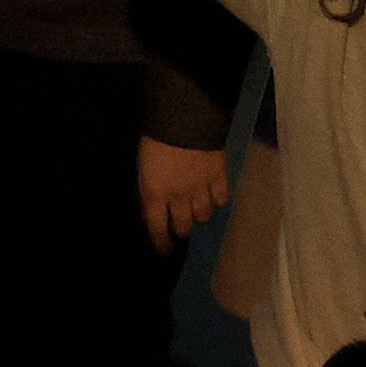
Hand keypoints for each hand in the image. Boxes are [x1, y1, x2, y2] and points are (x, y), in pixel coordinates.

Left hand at [138, 136, 229, 250]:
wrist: (183, 117)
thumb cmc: (156, 142)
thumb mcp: (143, 170)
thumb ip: (147, 193)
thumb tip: (149, 213)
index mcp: (156, 195)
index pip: (157, 229)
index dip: (162, 243)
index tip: (166, 249)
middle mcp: (179, 197)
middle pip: (183, 226)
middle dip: (181, 228)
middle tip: (181, 225)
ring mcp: (201, 188)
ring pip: (204, 215)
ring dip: (199, 214)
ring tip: (198, 208)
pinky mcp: (219, 176)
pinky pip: (222, 198)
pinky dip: (218, 200)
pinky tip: (215, 196)